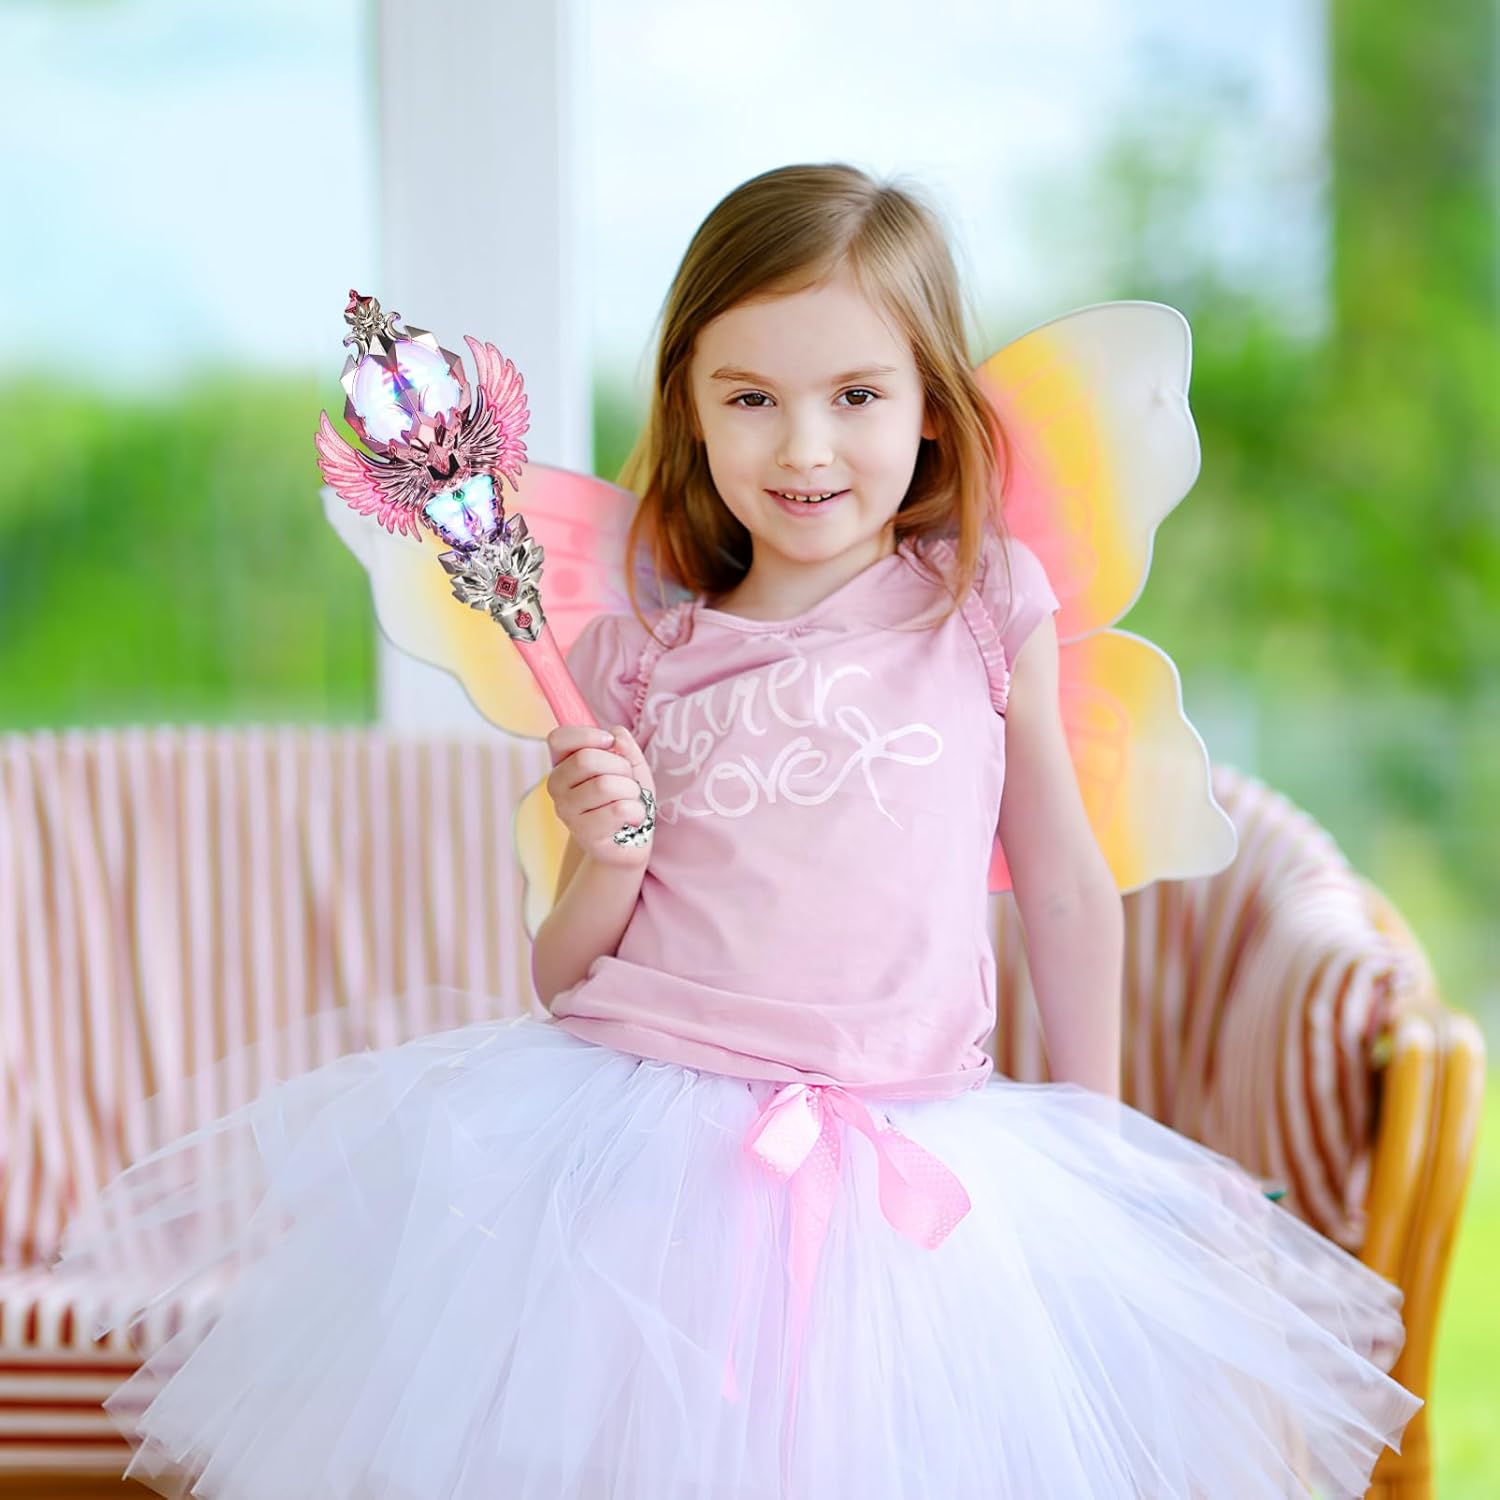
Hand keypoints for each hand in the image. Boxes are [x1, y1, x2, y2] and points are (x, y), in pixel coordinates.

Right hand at [545, 723, 656, 869]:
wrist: (632, 840)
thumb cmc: (626, 797)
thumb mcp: (630, 765)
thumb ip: (624, 745)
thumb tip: (615, 736)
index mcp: (563, 764)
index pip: (558, 739)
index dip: (588, 735)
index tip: (610, 743)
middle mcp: (557, 787)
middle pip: (586, 760)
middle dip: (620, 766)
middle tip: (627, 781)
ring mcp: (567, 812)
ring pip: (604, 785)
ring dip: (630, 791)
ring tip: (630, 801)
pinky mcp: (585, 834)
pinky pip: (619, 809)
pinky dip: (637, 811)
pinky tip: (631, 820)